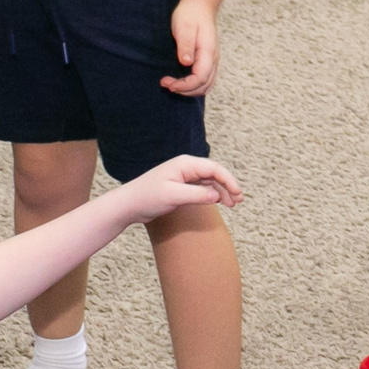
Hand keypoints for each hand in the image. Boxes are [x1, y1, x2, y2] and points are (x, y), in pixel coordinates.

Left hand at [123, 155, 243, 223]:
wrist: (129, 204)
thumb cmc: (148, 197)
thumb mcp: (173, 197)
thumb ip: (196, 195)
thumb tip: (217, 196)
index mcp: (185, 164)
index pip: (214, 169)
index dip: (228, 180)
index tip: (237, 194)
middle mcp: (186, 167)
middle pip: (214, 174)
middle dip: (228, 186)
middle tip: (238, 201)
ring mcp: (184, 177)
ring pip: (210, 182)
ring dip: (222, 192)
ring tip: (232, 205)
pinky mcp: (181, 187)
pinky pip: (202, 188)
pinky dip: (212, 195)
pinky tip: (220, 202)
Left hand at [162, 0, 218, 96]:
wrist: (199, 6)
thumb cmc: (190, 15)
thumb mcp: (184, 27)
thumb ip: (186, 45)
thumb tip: (186, 62)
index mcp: (208, 52)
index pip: (200, 78)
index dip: (185, 86)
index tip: (169, 84)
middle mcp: (213, 59)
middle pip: (204, 86)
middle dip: (185, 90)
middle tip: (166, 84)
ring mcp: (212, 61)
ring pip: (206, 85)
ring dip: (189, 90)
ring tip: (171, 84)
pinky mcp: (208, 60)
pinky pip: (204, 80)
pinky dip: (193, 86)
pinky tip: (180, 81)